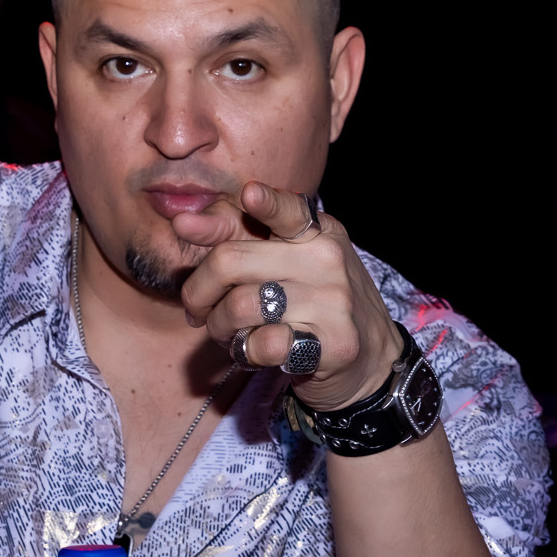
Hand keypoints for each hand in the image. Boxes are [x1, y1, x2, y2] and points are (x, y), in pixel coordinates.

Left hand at [174, 182, 402, 410]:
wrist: (373, 362)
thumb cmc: (317, 306)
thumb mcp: (289, 263)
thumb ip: (237, 237)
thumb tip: (183, 220)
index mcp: (319, 233)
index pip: (289, 210)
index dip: (265, 203)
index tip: (249, 194)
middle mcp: (329, 260)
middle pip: (231, 261)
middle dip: (198, 291)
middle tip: (198, 309)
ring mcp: (334, 301)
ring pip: (239, 306)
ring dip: (219, 327)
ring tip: (228, 334)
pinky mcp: (333, 343)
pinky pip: (264, 343)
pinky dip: (246, 352)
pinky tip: (254, 352)